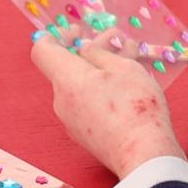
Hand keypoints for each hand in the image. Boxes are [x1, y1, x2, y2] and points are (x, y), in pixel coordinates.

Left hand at [30, 37, 184, 179]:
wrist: (144, 156)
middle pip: (66, 68)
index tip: (78, 32)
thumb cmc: (135, 107)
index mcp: (66, 80)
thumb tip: (86, 48)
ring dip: (100, 72)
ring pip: (79, 87)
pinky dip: (101, 92)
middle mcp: (61, 101)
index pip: (43, 50)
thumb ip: (100, 52)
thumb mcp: (123, 67)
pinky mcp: (84, 136)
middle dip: (91, 52)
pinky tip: (127, 89)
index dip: (57, 36)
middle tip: (118, 43)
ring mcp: (71, 122)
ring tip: (130, 64)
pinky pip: (86, 105)